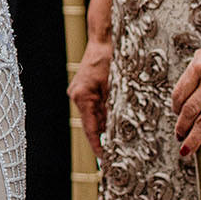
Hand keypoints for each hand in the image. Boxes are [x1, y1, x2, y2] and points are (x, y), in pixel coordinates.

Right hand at [69, 38, 113, 157]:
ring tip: (122, 143)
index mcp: (82, 96)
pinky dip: (107, 115)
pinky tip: (119, 123)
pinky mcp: (86, 88)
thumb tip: (122, 131)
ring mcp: (81, 91)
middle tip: (120, 157)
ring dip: (108, 127)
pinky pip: (96, 107)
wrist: (104, 37)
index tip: (107, 162)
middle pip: (93, 124)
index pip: (91, 129)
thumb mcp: (117, 85)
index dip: (99, 147)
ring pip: (96, 116)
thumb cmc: (111, 57)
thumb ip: (116, 108)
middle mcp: (78, 95)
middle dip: (106, 139)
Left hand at [172, 34, 200, 160]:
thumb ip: (193, 74)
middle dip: (181, 127)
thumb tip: (183, 97)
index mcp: (198, 66)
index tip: (175, 114)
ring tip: (187, 149)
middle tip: (178, 137)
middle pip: (190, 110)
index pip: (179, 93)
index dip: (174, 107)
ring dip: (194, 138)